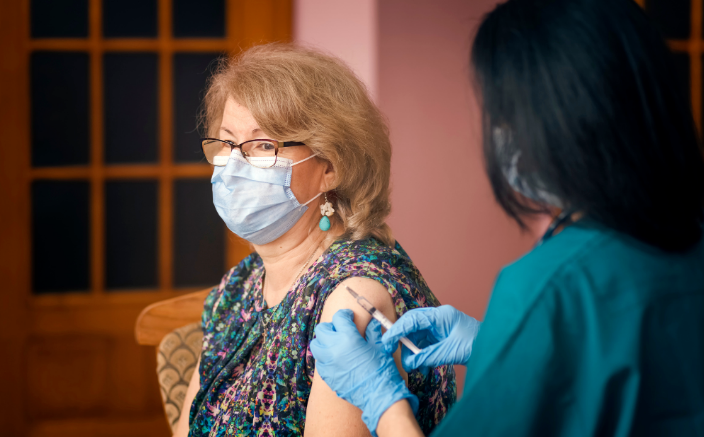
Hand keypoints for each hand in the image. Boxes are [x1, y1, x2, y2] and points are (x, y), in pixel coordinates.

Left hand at [311, 309, 418, 435]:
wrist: (378, 395)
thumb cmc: (382, 369)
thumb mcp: (379, 346)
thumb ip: (372, 331)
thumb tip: (371, 322)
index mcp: (348, 337)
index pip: (339, 317)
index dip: (345, 315)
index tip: (348, 317)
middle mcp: (334, 348)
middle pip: (322, 329)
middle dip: (331, 327)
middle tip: (340, 330)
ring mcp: (328, 362)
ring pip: (316, 345)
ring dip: (324, 342)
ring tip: (335, 345)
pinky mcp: (326, 375)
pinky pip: (319, 361)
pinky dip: (325, 357)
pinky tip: (335, 359)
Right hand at [382, 305, 480, 370]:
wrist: (495, 348)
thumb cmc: (479, 345)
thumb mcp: (451, 352)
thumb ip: (428, 356)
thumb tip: (409, 362)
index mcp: (441, 316)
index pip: (413, 319)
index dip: (397, 330)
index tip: (387, 342)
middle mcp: (438, 319)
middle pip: (412, 327)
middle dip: (403, 342)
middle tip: (395, 355)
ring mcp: (440, 327)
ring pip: (417, 337)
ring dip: (413, 352)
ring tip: (413, 367)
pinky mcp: (442, 337)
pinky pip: (425, 344)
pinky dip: (421, 355)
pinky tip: (421, 367)